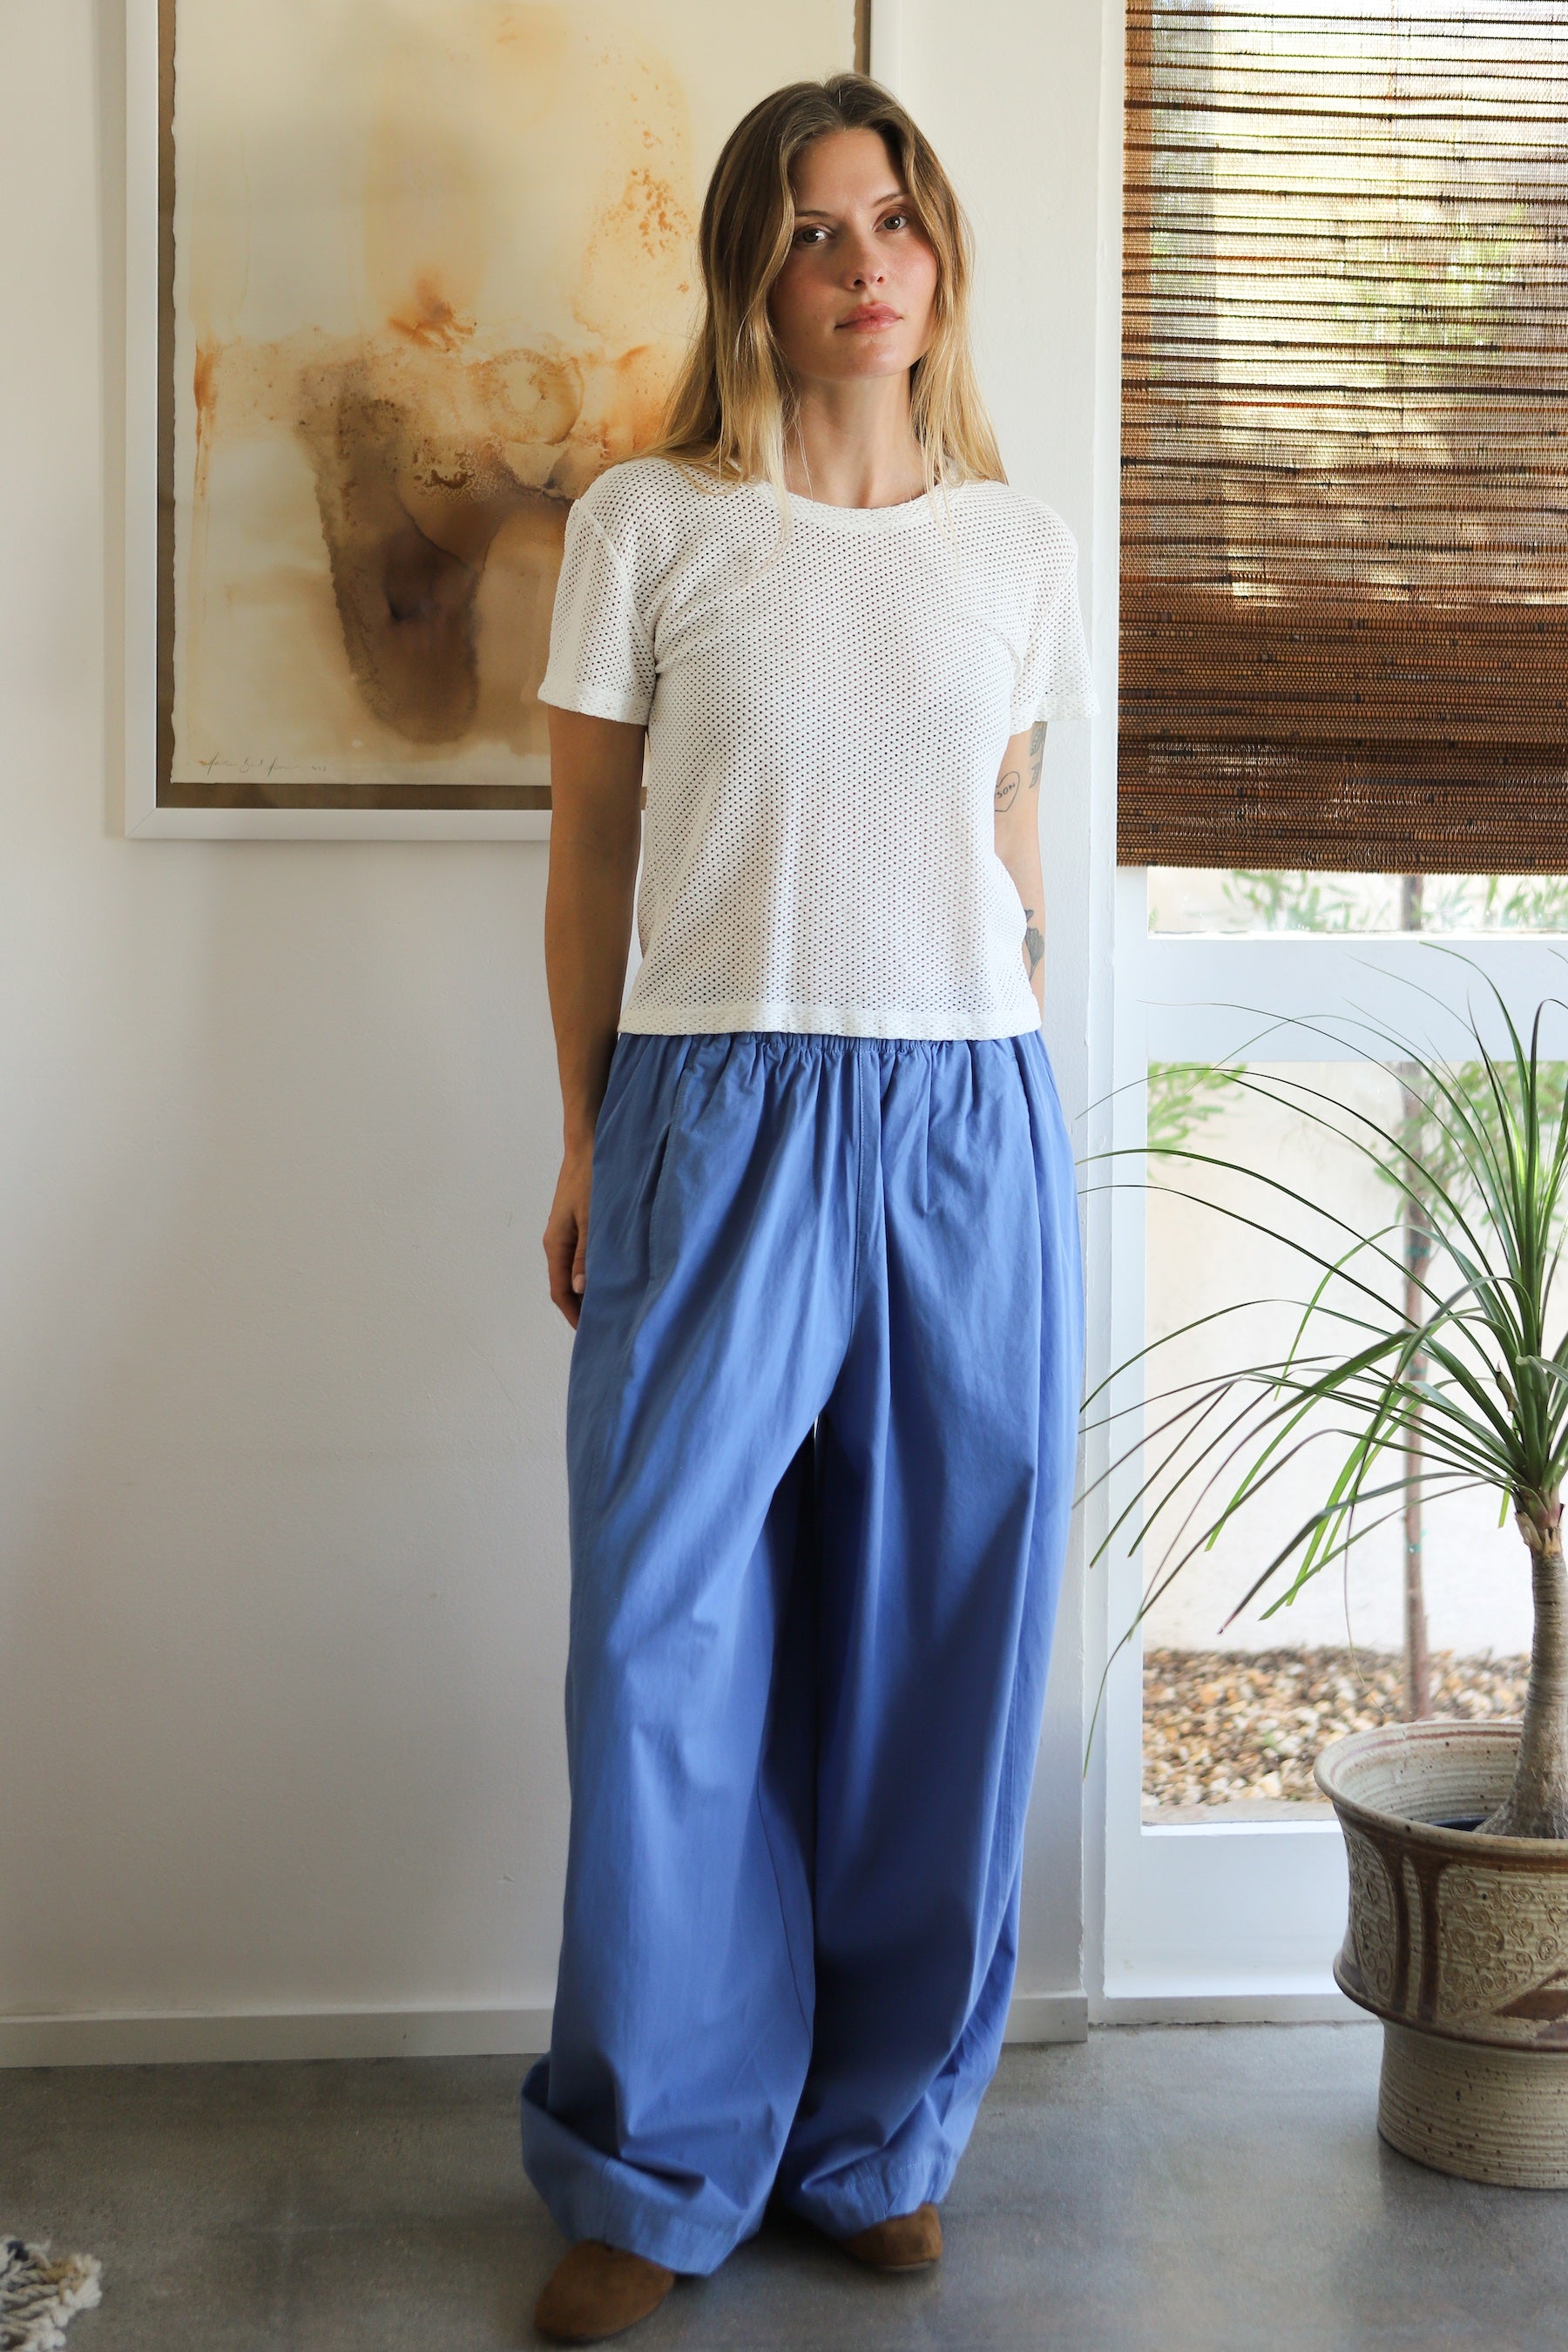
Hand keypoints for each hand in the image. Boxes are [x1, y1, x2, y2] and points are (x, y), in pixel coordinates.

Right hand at [543, 1140, 594, 1328]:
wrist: (587, 1146)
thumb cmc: (590, 1179)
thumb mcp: (592, 1220)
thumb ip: (587, 1255)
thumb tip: (580, 1290)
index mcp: (555, 1245)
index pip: (559, 1291)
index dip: (573, 1315)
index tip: (590, 1333)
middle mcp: (557, 1243)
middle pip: (565, 1285)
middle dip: (581, 1308)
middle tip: (606, 1325)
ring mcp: (567, 1234)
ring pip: (573, 1272)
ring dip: (588, 1290)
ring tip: (612, 1306)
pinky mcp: (577, 1225)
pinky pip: (581, 1257)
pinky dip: (592, 1272)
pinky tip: (612, 1276)